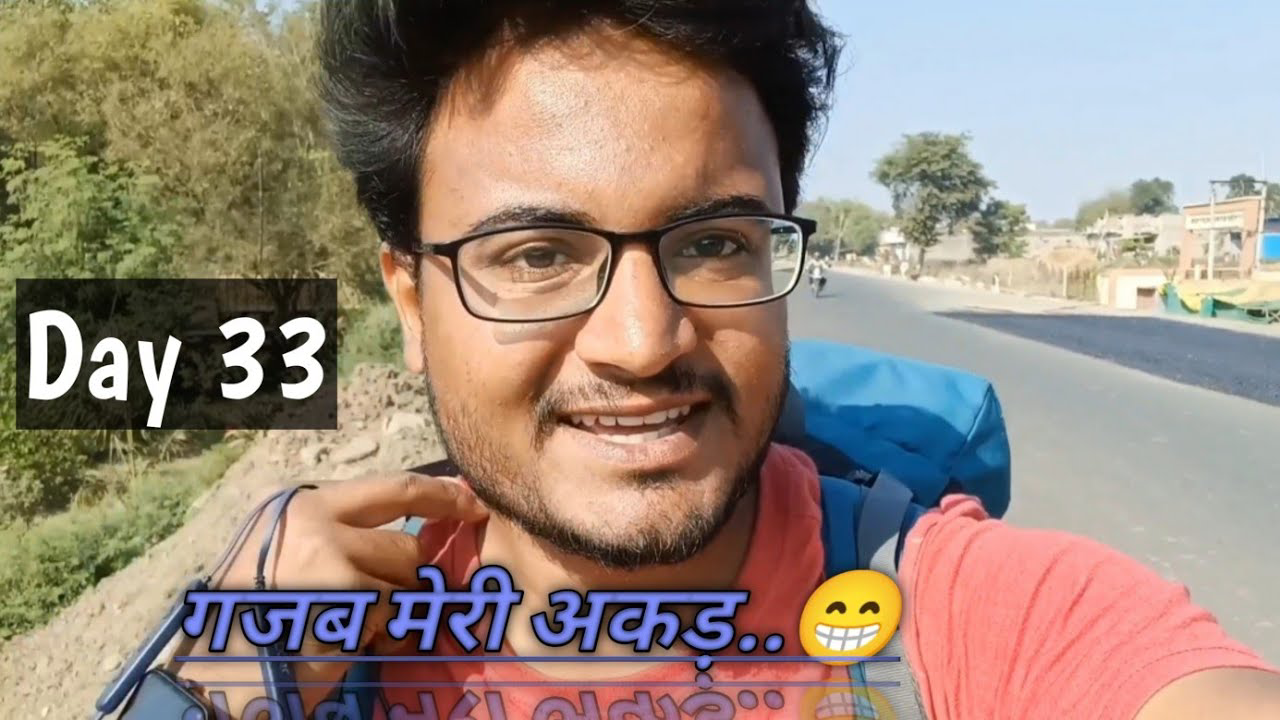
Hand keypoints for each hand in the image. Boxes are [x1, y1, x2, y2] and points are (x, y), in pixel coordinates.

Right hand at [172, 471, 487, 716]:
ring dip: (392, 615)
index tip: (472, 504)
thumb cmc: (247, 621)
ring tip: (349, 630)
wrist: (215, 669)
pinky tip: (344, 645)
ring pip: (406, 585)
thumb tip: (411, 541)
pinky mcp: (347, 596)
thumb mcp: (282, 556)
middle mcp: (316, 520)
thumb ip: (337, 536)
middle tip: (391, 605)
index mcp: (302, 505)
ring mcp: (333, 556)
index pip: (393, 488)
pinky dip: (381, 638)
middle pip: (408, 546)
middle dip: (408, 583)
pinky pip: (394, 618)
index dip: (442, 496)